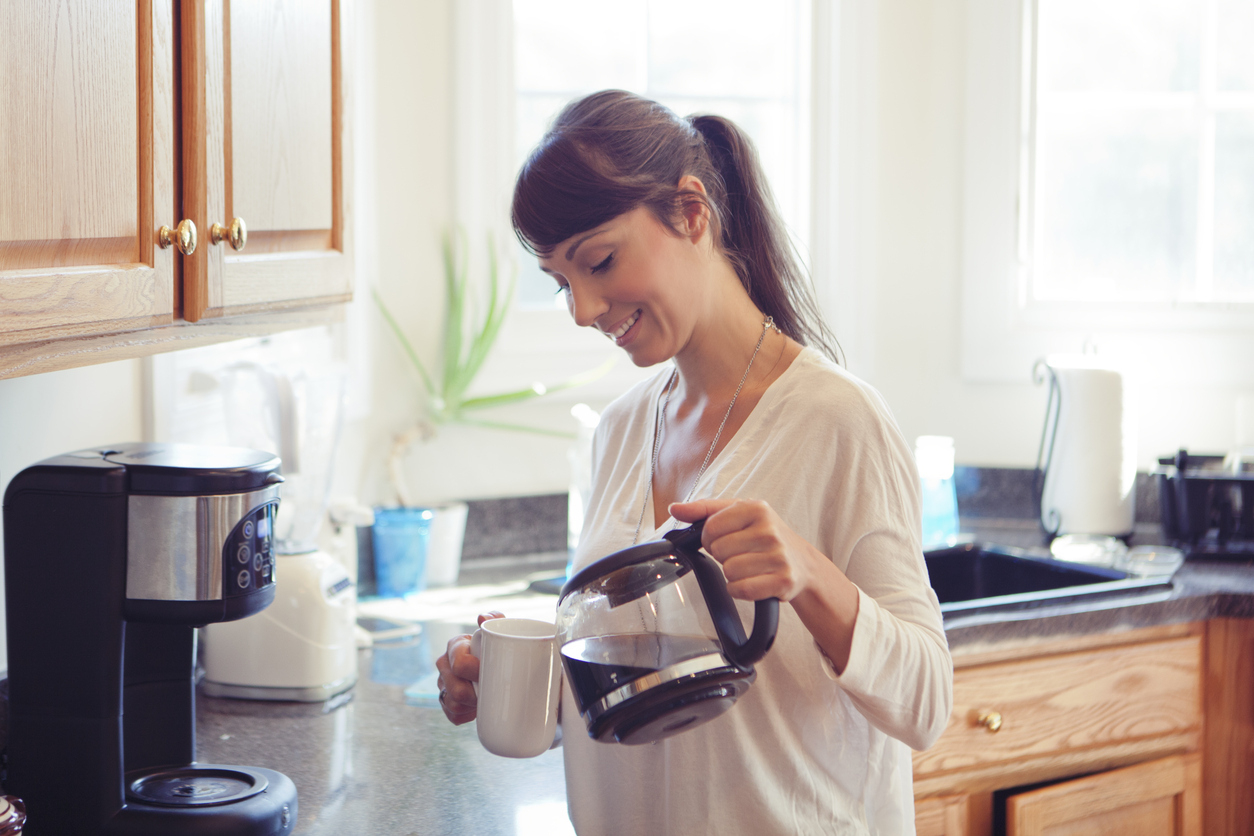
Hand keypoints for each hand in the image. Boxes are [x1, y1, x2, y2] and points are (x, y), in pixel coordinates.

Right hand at [435, 611, 504, 724]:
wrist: (503, 664)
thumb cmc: (501, 646)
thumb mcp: (500, 630)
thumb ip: (495, 618)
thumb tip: (482, 617)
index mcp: (455, 645)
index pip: (459, 663)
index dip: (474, 672)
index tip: (490, 674)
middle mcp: (445, 664)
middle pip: (455, 689)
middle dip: (474, 695)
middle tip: (492, 693)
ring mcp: (444, 684)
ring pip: (452, 704)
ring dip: (471, 706)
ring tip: (486, 700)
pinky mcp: (446, 701)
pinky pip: (452, 716)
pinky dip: (467, 716)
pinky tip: (478, 710)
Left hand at [669, 499, 825, 602]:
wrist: (802, 563)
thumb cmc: (764, 535)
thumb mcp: (738, 514)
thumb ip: (704, 510)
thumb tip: (674, 508)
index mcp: (756, 508)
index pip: (710, 527)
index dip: (709, 538)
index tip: (723, 539)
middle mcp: (769, 530)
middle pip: (718, 551)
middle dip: (723, 557)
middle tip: (741, 554)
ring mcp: (778, 556)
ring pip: (729, 572)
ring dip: (733, 574)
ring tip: (750, 567)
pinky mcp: (783, 581)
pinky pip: (741, 589)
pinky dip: (740, 590)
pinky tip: (753, 581)